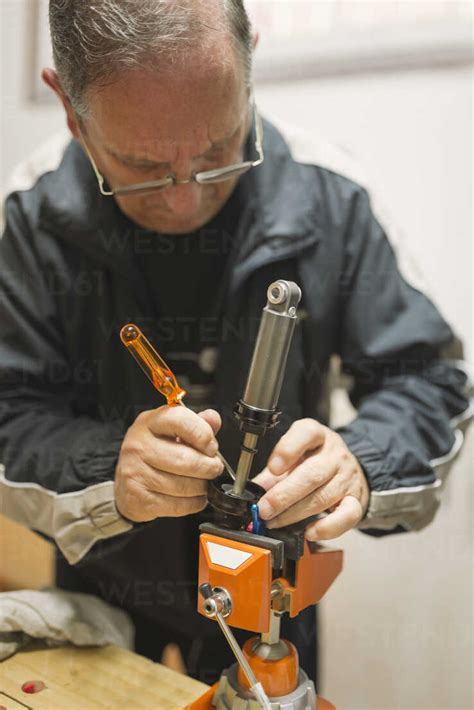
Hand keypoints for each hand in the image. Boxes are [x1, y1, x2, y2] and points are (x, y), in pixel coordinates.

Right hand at [115, 406, 222, 521]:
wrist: (126, 483)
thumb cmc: (154, 453)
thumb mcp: (172, 430)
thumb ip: (196, 424)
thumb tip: (213, 419)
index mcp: (149, 422)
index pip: (180, 421)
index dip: (203, 435)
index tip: (212, 447)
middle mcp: (138, 446)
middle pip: (185, 460)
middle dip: (209, 467)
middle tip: (214, 468)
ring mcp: (135, 473)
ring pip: (184, 486)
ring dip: (203, 487)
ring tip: (203, 483)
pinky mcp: (138, 498)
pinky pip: (178, 505)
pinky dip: (194, 503)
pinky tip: (194, 497)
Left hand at [253, 419, 368, 540]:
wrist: (348, 470)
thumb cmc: (314, 461)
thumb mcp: (293, 457)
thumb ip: (273, 473)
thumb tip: (253, 491)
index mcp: (317, 435)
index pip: (306, 433)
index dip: (288, 450)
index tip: (273, 468)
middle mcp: (334, 454)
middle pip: (312, 473)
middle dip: (283, 495)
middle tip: (265, 509)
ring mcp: (347, 477)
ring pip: (323, 497)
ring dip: (294, 514)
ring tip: (275, 521)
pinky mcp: (356, 500)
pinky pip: (346, 516)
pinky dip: (326, 528)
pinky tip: (308, 532)